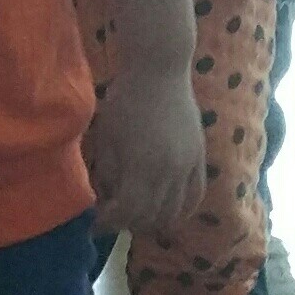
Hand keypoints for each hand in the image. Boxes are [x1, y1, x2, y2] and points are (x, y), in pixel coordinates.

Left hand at [91, 67, 206, 237]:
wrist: (159, 70)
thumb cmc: (125, 100)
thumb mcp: (106, 138)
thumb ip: (108, 173)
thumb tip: (109, 198)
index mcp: (143, 168)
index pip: (127, 212)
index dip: (109, 222)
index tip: (95, 222)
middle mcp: (170, 173)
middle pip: (150, 217)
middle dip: (128, 223)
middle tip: (113, 219)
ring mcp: (189, 166)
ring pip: (174, 212)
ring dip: (154, 221)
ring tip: (136, 216)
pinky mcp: (200, 158)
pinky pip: (196, 195)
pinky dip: (182, 209)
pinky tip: (168, 212)